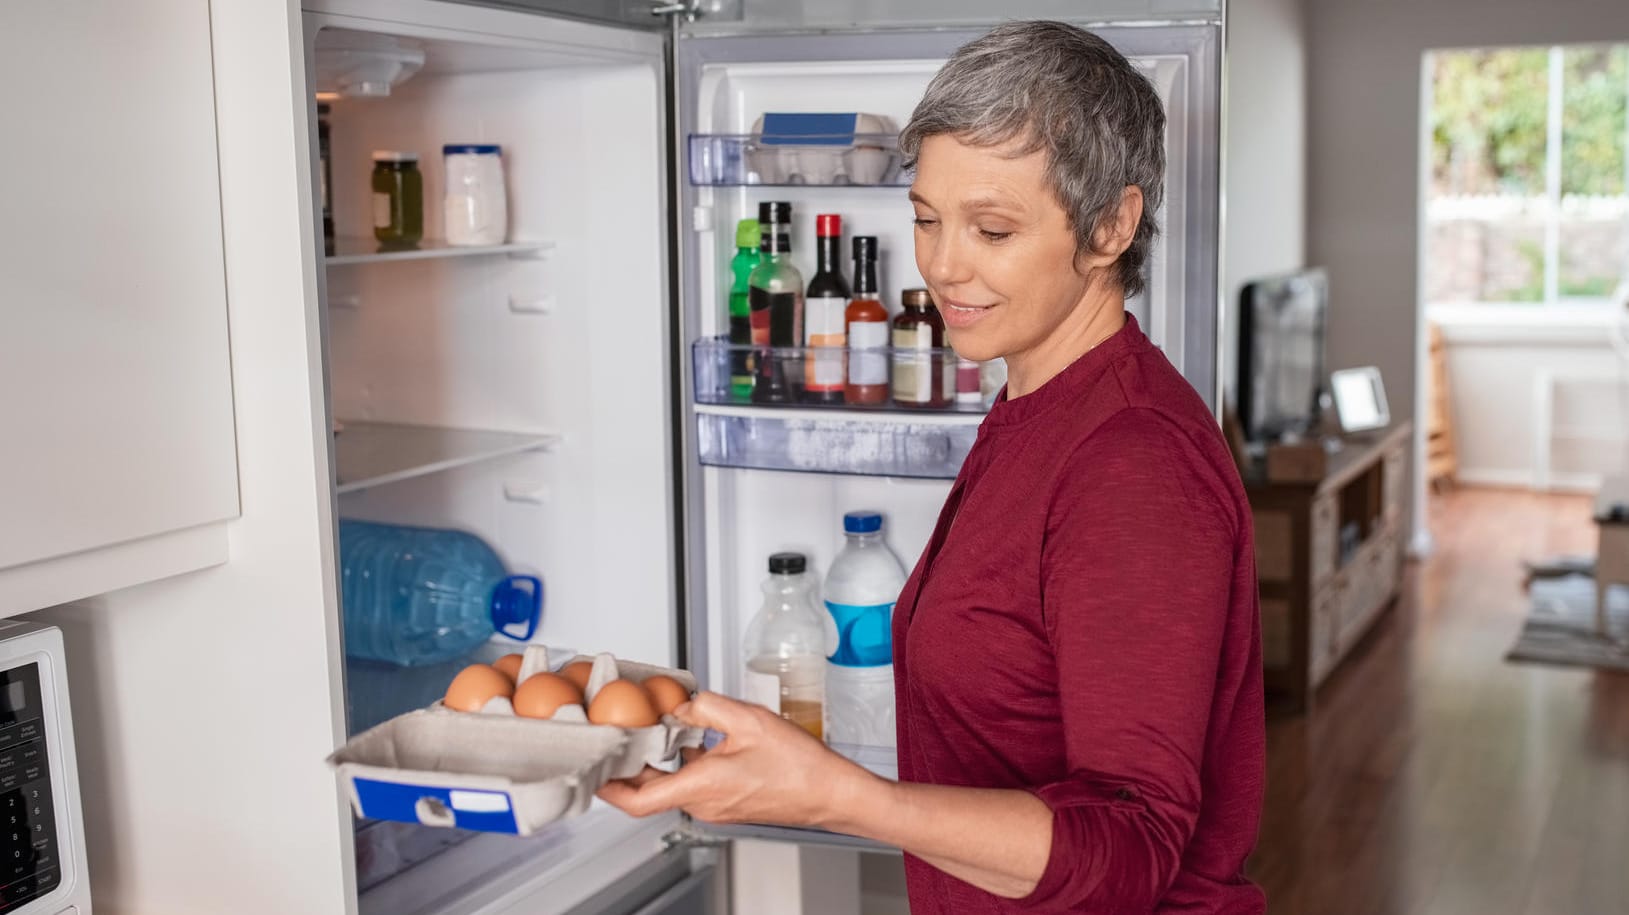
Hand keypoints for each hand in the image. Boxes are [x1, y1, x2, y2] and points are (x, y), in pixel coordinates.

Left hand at [596, 691, 877, 828]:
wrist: (832, 793)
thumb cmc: (800, 766)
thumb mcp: (748, 720)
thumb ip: (706, 708)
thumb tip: (681, 705)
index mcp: (701, 786)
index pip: (637, 799)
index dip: (608, 786)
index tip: (593, 770)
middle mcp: (703, 803)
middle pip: (650, 790)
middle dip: (631, 765)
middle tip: (619, 739)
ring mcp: (716, 807)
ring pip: (673, 785)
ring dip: (662, 761)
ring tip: (657, 732)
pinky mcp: (729, 803)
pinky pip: (695, 784)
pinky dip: (686, 764)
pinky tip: (694, 741)